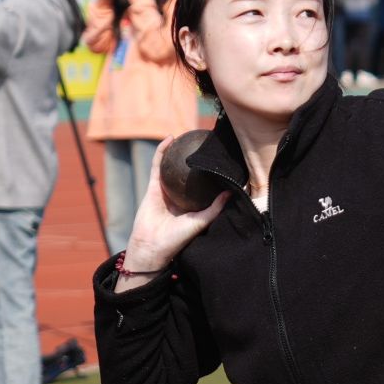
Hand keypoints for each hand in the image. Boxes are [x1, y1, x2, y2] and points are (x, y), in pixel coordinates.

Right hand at [121, 141, 229, 280]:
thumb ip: (215, 208)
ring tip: (189, 137)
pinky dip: (162, 151)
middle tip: (208, 145)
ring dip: (179, 152)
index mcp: (193, 207)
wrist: (151, 246)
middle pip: (190, 175)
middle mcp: (180, 198)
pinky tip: (171, 138)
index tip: (223, 161)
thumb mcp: (200, 222)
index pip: (205, 187)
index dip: (212, 175)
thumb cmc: (176, 239)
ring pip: (173, 168)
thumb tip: (232, 191)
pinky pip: (158, 165)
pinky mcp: (153, 187)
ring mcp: (166, 191)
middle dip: (197, 161)